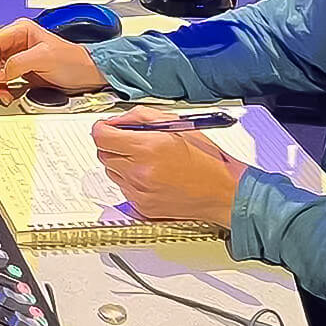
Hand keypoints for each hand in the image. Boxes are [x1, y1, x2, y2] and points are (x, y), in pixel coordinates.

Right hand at [0, 18, 107, 103]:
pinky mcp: (21, 70)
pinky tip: (7, 93)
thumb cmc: (74, 61)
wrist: (87, 75)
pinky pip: (3, 78)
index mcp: (21, 30)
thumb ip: (19, 62)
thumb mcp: (45, 58)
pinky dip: (2, 88)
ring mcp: (19, 56)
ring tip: (2, 93)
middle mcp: (17, 41)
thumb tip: (1, 72)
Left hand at [90, 106, 248, 232]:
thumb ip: (141, 118)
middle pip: (103, 154)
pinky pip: (123, 189)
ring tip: (148, 160)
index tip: (108, 127)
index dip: (103, 128)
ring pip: (112, 172)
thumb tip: (118, 120)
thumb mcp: (177, 125)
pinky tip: (153, 176)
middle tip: (132, 141)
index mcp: (148, 148)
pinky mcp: (142, 207)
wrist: (224, 193)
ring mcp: (139, 192)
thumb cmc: (207, 160)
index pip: (101, 136)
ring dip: (122, 163)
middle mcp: (139, 172)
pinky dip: (132, 180)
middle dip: (113, 144)